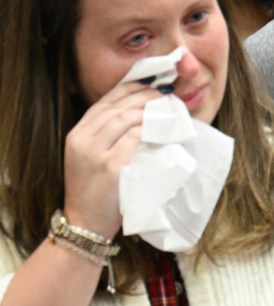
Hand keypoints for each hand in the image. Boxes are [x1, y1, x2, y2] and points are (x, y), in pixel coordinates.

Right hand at [63, 82, 159, 239]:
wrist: (85, 223)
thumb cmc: (95, 191)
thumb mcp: (91, 158)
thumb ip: (107, 136)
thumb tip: (138, 112)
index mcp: (76, 135)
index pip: (104, 102)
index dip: (128, 88)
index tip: (149, 82)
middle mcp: (81, 140)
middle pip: (116, 107)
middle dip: (143, 96)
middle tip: (164, 92)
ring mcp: (94, 154)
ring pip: (125, 119)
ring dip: (148, 110)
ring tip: (166, 107)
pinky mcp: (111, 167)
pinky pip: (133, 139)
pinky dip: (149, 130)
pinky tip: (161, 127)